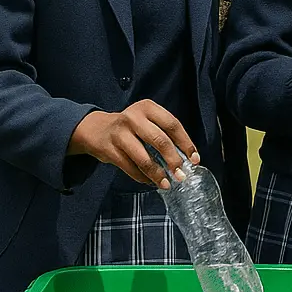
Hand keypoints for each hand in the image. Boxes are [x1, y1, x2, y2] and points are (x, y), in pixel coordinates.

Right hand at [69, 100, 199, 188]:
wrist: (96, 129)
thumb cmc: (130, 127)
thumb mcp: (146, 120)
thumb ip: (163, 133)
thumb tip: (185, 158)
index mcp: (148, 108)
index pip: (173, 125)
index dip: (186, 143)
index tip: (194, 159)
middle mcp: (133, 117)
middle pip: (160, 140)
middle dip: (173, 161)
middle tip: (181, 175)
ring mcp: (119, 133)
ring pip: (143, 158)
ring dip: (157, 174)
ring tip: (166, 184)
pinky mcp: (109, 149)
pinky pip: (129, 167)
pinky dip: (142, 177)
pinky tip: (149, 182)